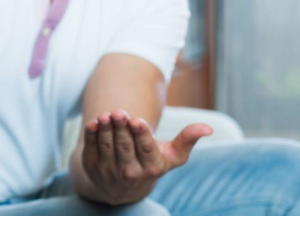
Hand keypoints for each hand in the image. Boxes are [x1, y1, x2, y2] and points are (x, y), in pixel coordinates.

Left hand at [81, 108, 212, 204]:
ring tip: (106, 115)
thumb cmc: (151, 164)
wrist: (123, 187)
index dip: (140, 135)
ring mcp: (110, 170)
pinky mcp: (92, 165)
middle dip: (121, 127)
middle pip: (125, 145)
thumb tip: (209, 128)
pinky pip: (91, 148)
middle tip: (119, 111)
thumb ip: (187, 140)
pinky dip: (91, 135)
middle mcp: (130, 172)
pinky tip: (94, 123)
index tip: (136, 120)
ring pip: (107, 146)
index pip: (145, 149)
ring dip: (106, 129)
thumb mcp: (172, 156)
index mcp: (152, 167)